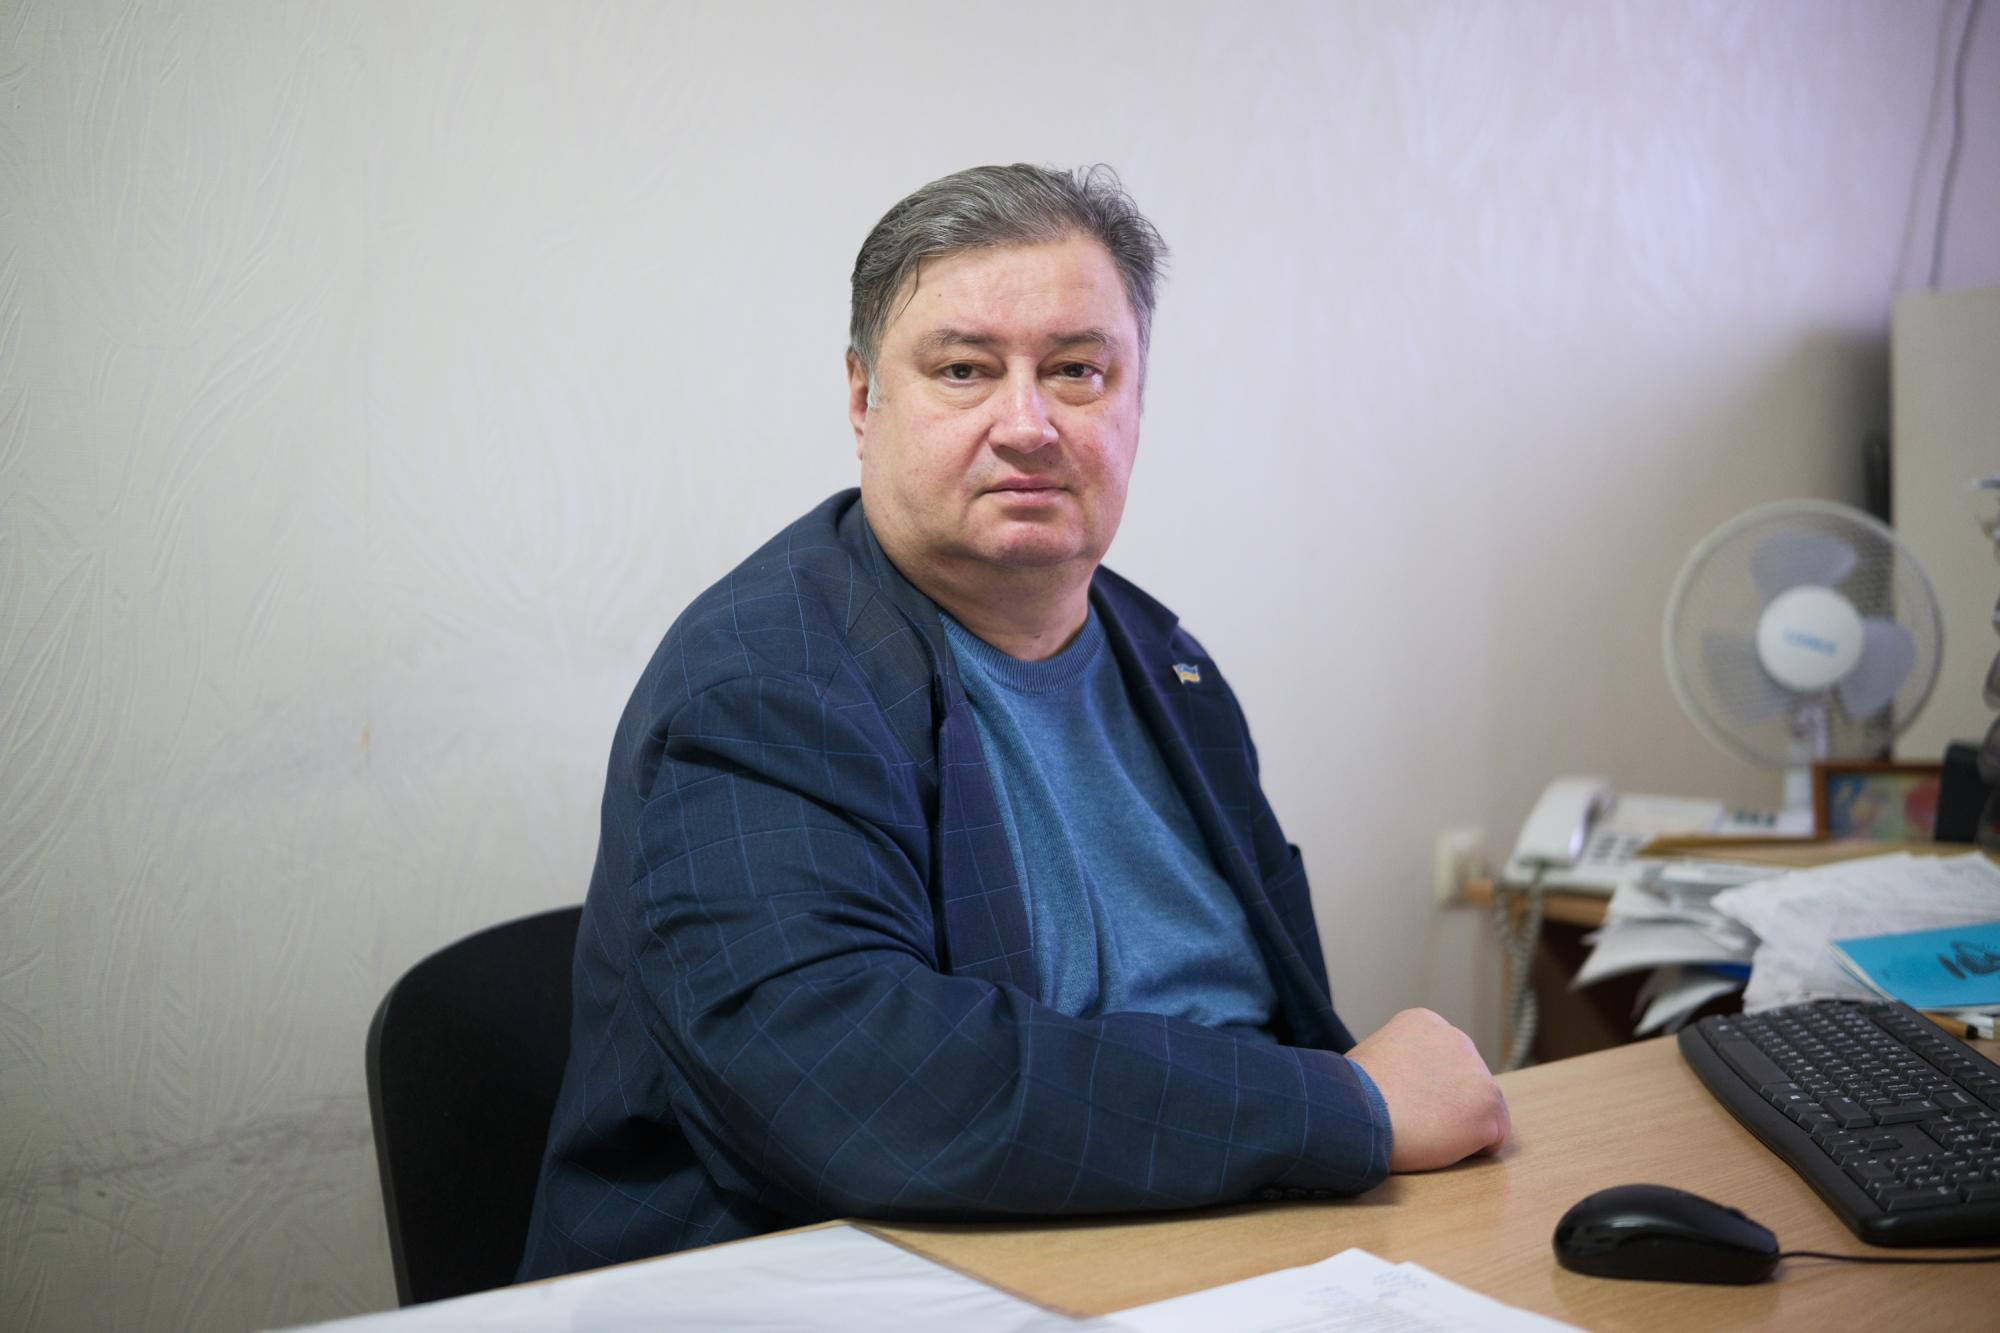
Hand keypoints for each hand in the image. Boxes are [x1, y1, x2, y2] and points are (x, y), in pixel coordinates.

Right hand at [1346, 1008, 1510, 1171]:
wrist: (1357, 1112)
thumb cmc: (1352, 1093)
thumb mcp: (1374, 1054)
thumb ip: (1401, 1061)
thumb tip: (1401, 1081)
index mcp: (1427, 1023)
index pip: (1444, 1061)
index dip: (1427, 1087)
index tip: (1407, 1100)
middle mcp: (1458, 1039)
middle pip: (1467, 1082)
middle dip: (1449, 1103)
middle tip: (1417, 1120)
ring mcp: (1478, 1072)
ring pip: (1482, 1110)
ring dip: (1460, 1126)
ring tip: (1425, 1132)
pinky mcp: (1488, 1107)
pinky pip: (1493, 1139)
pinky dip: (1472, 1150)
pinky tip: (1440, 1145)